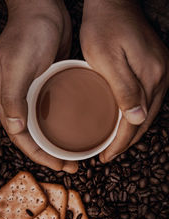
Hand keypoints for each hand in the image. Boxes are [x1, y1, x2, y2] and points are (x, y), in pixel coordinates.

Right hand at [0, 0, 77, 172]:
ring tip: (75, 154)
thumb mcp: (17, 65)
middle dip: (51, 154)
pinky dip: (63, 125)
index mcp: (6, 99)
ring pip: (44, 127)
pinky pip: (53, 113)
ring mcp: (32, 93)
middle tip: (72, 165)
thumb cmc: (28, 33)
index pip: (21, 137)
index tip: (59, 166)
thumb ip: (12, 97)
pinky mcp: (46, 86)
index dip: (39, 155)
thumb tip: (16, 128)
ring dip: (58, 143)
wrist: (43, 9)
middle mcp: (17, 100)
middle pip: (33, 136)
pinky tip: (77, 130)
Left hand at [80, 0, 168, 162]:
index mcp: (151, 77)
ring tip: (114, 144)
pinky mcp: (154, 68)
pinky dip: (136, 116)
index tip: (105, 156)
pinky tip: (125, 121)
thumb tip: (138, 119)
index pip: (135, 123)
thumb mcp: (108, 60)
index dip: (119, 144)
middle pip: (145, 121)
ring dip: (132, 131)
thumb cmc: (104, 28)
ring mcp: (161, 72)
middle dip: (126, 142)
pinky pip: (148, 100)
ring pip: (147, 113)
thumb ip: (124, 90)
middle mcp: (161, 77)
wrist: (112, 3)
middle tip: (108, 154)